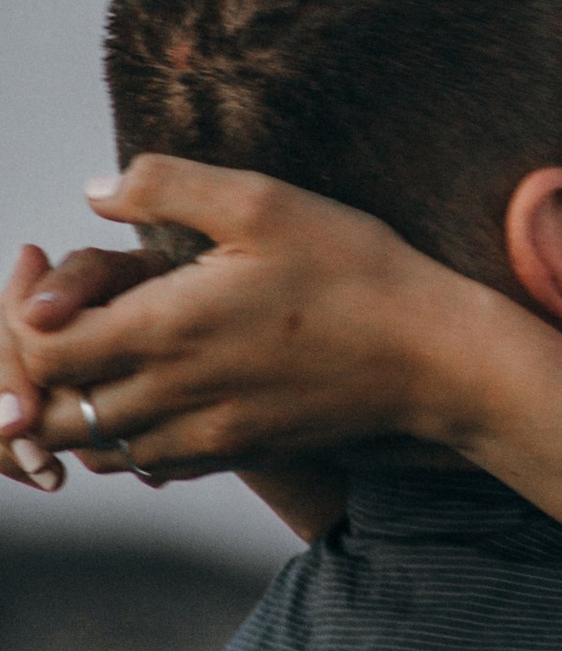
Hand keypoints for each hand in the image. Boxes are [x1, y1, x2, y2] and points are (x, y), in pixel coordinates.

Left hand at [4, 160, 469, 477]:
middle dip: (40, 370)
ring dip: (79, 407)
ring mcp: (205, 434)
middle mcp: (175, 393)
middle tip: (65, 320)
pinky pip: (147, 465)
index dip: (26, 317)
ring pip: (93, 448)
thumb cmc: (354, 270)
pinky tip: (156, 387)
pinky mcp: (235, 453)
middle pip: (52, 413)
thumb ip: (165, 185)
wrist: (433, 356)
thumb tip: (93, 192)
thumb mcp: (264, 201)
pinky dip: (128, 435)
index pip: (42, 350)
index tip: (51, 279)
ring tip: (103, 354)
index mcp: (168, 327)